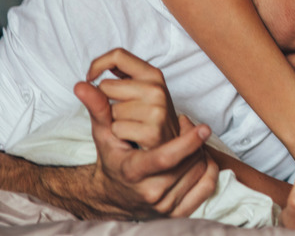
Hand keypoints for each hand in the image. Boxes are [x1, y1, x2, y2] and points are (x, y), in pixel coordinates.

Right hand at [74, 48, 218, 218]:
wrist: (116, 196)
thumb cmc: (113, 160)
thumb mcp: (104, 137)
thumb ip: (99, 110)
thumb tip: (83, 85)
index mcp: (133, 172)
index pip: (164, 159)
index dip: (186, 143)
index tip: (204, 128)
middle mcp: (150, 191)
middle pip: (186, 161)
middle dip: (192, 141)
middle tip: (190, 127)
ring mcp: (166, 204)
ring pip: (199, 170)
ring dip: (200, 151)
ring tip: (191, 140)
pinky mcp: (180, 211)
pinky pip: (207, 186)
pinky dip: (209, 168)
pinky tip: (201, 155)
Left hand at [86, 48, 179, 148]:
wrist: (163, 152)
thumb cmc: (140, 123)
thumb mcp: (120, 103)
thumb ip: (100, 93)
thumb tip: (79, 85)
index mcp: (152, 75)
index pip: (118, 55)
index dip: (98, 64)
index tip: (91, 78)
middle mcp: (157, 88)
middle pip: (106, 86)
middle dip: (106, 101)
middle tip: (126, 112)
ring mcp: (158, 109)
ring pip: (111, 110)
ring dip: (114, 121)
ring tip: (133, 125)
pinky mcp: (154, 131)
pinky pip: (117, 129)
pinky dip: (119, 136)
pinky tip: (134, 138)